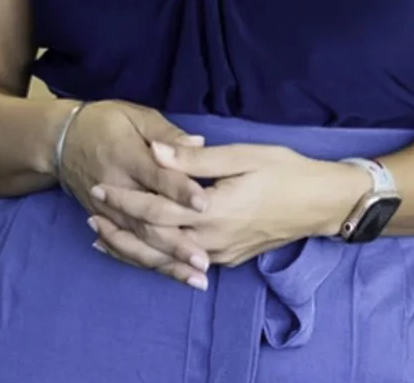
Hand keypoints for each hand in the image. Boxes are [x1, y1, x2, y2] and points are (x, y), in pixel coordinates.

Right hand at [56, 101, 212, 285]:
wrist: (60, 140)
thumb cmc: (105, 122)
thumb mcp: (136, 116)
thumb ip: (166, 133)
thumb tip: (199, 144)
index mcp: (127, 156)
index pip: (157, 176)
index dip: (181, 191)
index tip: (206, 205)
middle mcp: (117, 187)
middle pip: (148, 219)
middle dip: (176, 243)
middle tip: (203, 261)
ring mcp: (107, 209)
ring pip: (138, 240)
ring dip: (166, 261)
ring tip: (195, 279)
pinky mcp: (103, 221)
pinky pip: (125, 247)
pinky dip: (147, 263)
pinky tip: (171, 276)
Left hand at [91, 142, 369, 272]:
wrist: (323, 203)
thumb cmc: (286, 171)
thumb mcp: (243, 156)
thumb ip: (197, 159)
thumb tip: (157, 150)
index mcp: (213, 211)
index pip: (156, 209)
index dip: (126, 199)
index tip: (101, 187)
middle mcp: (212, 240)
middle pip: (153, 241)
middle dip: (119, 228)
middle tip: (90, 215)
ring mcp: (220, 254)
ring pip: (166, 258)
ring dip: (133, 248)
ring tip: (104, 238)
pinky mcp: (228, 259)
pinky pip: (184, 263)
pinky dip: (158, 258)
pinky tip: (145, 251)